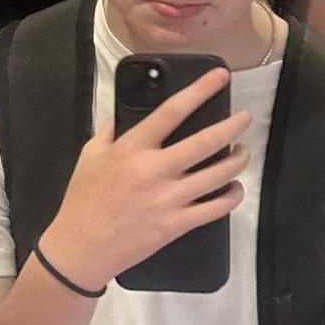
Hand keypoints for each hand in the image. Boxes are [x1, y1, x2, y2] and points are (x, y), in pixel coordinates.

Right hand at [38, 70, 249, 287]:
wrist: (80, 248)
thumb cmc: (84, 199)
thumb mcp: (90, 154)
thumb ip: (111, 129)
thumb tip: (128, 107)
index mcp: (133, 148)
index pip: (172, 111)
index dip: (200, 90)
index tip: (220, 76)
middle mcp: (155, 170)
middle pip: (206, 141)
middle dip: (233, 126)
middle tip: (244, 118)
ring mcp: (168, 199)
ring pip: (219, 174)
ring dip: (238, 160)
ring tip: (242, 151)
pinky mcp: (176, 225)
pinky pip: (216, 209)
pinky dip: (232, 196)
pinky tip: (235, 188)